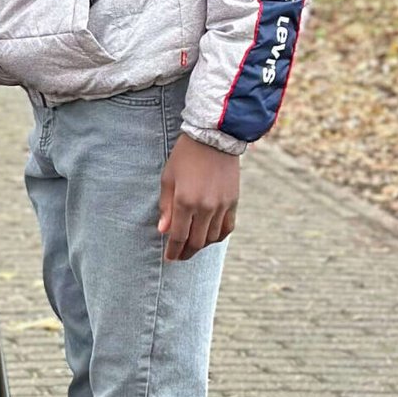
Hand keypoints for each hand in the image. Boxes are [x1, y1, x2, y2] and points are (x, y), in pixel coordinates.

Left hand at [157, 134, 239, 261]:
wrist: (214, 138)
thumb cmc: (185, 156)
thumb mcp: (168, 178)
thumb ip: (166, 206)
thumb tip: (164, 231)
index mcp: (185, 201)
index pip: (178, 236)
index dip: (173, 250)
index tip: (170, 258)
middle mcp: (205, 207)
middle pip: (196, 241)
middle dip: (186, 252)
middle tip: (179, 256)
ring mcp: (222, 206)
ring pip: (213, 238)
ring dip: (202, 245)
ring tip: (192, 246)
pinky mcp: (234, 202)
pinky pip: (228, 228)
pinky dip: (218, 236)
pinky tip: (210, 237)